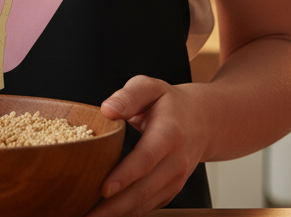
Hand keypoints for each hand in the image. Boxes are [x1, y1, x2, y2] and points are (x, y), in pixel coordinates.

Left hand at [87, 76, 208, 216]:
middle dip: (114, 207)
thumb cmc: (171, 103)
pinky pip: (149, 206)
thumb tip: (107, 109)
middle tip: (87, 214)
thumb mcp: (151, 87)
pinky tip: (108, 214)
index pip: (146, 159)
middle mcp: (175, 161)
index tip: (104, 189)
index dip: (125, 176)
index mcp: (169, 133)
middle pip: (144, 190)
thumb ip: (129, 95)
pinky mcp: (171, 190)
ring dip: (118, 214)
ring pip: (146, 203)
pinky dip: (129, 213)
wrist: (203, 121)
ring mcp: (176, 179)